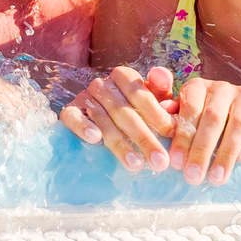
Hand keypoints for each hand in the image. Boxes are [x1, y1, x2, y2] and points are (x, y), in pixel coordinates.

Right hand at [0, 63, 29, 129]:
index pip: (3, 86)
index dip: (20, 100)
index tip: (33, 113)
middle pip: (9, 89)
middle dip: (26, 106)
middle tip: (41, 121)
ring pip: (7, 96)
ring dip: (22, 113)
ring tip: (33, 126)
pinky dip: (10, 115)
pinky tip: (18, 126)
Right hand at [60, 66, 177, 172]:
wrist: (98, 119)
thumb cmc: (133, 111)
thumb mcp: (150, 100)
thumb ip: (160, 90)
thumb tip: (163, 75)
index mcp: (122, 76)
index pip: (139, 93)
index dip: (156, 113)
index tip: (171, 134)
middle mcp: (102, 84)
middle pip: (124, 111)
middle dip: (144, 138)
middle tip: (160, 162)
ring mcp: (84, 97)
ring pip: (103, 120)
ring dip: (120, 144)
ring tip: (136, 165)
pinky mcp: (69, 111)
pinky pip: (73, 117)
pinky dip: (83, 126)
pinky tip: (94, 139)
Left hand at [166, 71, 240, 185]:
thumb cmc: (203, 120)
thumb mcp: (183, 116)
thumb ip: (170, 115)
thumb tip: (159, 114)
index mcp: (197, 87)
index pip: (189, 110)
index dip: (183, 138)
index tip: (176, 164)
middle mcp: (222, 87)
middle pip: (213, 118)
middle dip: (202, 150)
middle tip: (194, 177)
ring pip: (238, 123)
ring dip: (227, 153)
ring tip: (217, 178)